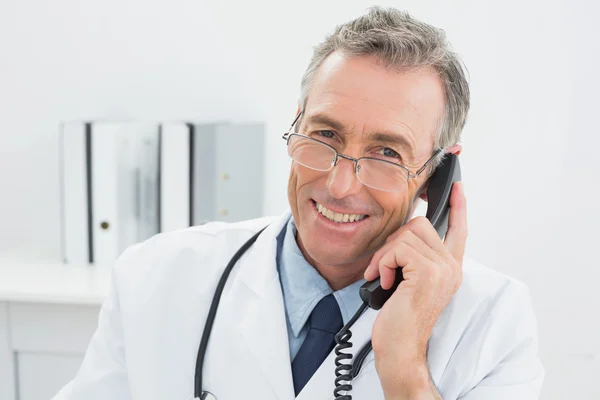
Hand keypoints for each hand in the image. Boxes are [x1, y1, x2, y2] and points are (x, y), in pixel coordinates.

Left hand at [363, 182, 466, 397]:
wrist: (401, 347)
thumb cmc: (400, 319)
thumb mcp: (410, 283)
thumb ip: (414, 260)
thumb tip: (401, 238)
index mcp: (449, 268)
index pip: (459, 230)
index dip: (459, 207)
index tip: (458, 187)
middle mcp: (451, 266)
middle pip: (419, 224)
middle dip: (393, 242)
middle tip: (382, 268)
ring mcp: (442, 268)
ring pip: (405, 235)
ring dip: (384, 255)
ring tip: (381, 277)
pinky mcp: (427, 272)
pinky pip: (397, 249)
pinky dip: (382, 264)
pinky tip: (383, 283)